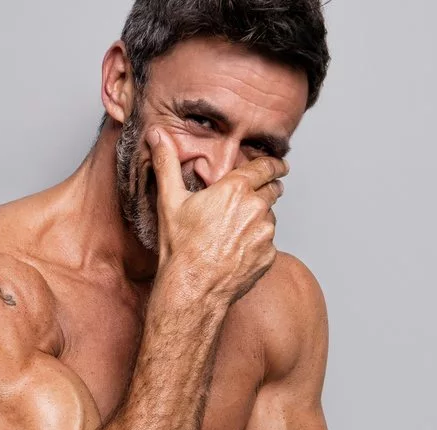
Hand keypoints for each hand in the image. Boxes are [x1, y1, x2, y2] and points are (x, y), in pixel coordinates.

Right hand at [147, 127, 287, 304]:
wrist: (193, 289)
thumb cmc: (181, 246)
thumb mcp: (170, 200)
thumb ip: (167, 163)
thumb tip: (156, 135)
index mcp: (236, 189)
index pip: (266, 167)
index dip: (274, 164)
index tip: (280, 164)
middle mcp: (257, 208)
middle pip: (272, 190)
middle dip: (267, 190)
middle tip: (253, 197)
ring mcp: (266, 234)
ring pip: (269, 218)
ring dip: (259, 219)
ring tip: (234, 231)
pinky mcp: (269, 256)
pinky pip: (268, 243)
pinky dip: (257, 243)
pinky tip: (237, 249)